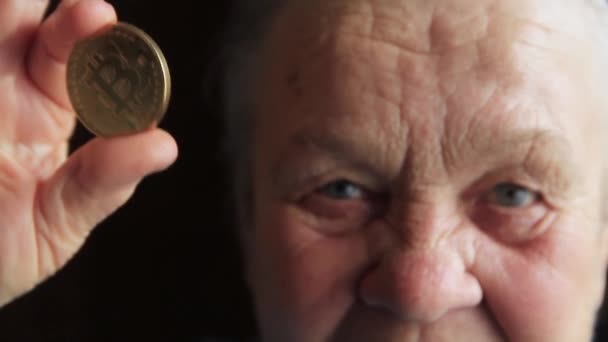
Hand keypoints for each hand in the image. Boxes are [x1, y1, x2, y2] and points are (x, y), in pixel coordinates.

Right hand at [0, 0, 177, 305]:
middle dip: (45, 12)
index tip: (99, 19)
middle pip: (24, 30)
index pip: (74, 61)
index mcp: (47, 114)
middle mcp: (5, 93)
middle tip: (76, 5)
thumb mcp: (57, 223)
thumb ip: (104, 182)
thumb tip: (164, 145)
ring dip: (7, 14)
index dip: (88, 38)